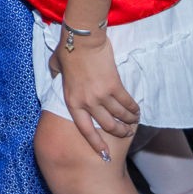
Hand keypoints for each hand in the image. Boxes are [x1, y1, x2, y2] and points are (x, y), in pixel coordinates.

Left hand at [47, 32, 140, 155]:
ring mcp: (101, 95)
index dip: (96, 143)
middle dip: (119, 132)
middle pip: (107, 125)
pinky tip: (137, 110)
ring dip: (129, 121)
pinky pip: (127, 103)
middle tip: (125, 133)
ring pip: (120, 116)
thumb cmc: (66, 50)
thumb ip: (57, 77)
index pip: (85, 129)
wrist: (82, 39)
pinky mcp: (114, 86)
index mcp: (72, 101)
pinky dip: (134, 108)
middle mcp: (87, 102)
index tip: (104, 154)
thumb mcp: (55, 67)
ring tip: (133, 121)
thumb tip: (56, 78)